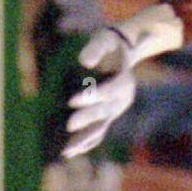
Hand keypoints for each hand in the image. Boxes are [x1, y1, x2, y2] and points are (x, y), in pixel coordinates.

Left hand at [62, 4, 183, 157]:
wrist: (123, 50)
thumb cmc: (110, 42)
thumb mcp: (104, 38)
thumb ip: (96, 48)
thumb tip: (84, 62)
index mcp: (125, 79)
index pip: (109, 91)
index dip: (92, 96)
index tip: (71, 100)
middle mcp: (123, 98)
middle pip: (104, 111)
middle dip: (86, 119)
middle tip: (68, 125)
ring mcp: (116, 110)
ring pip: (101, 128)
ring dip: (84, 139)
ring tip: (66, 151)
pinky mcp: (108, 116)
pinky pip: (98, 132)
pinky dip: (85, 142)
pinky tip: (69, 152)